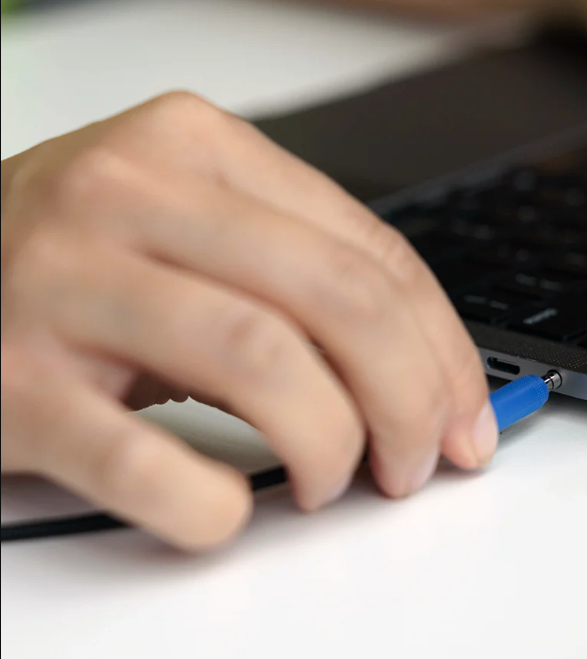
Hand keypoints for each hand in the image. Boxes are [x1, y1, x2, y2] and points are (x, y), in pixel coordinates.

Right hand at [0, 92, 495, 549]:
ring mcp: (63, 281)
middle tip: (420, 460)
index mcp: (198, 145)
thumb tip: (428, 372)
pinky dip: (211, 504)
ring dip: (330, 442)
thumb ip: (304, 274)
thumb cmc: (86, 256)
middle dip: (410, 396)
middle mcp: (131, 193)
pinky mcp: (11, 382)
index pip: (369, 250)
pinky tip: (230, 513)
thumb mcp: (199, 227)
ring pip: (262, 363)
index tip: (468, 413)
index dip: (442, 345)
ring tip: (335, 480)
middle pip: (336, 300)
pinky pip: (140, 459)